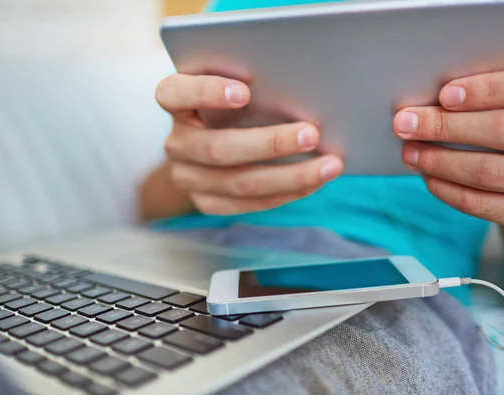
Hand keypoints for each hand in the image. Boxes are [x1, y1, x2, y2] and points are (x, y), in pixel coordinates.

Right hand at [155, 74, 343, 214]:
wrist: (208, 139)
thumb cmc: (232, 101)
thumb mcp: (232, 82)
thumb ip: (251, 80)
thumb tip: (302, 88)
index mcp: (175, 102)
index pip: (174, 94)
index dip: (207, 92)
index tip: (245, 91)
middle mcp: (176, 143)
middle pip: (217, 148)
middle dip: (270, 144)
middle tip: (312, 134)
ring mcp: (188, 177)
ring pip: (239, 183)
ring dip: (290, 176)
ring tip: (329, 165)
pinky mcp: (207, 201)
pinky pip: (249, 204)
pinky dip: (287, 192)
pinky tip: (316, 181)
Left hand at [393, 37, 503, 228]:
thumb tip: (479, 46)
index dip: (490, 88)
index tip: (444, 94)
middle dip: (446, 126)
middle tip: (405, 123)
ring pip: (490, 173)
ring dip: (440, 162)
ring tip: (409, 151)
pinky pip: (486, 206)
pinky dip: (449, 191)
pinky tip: (428, 177)